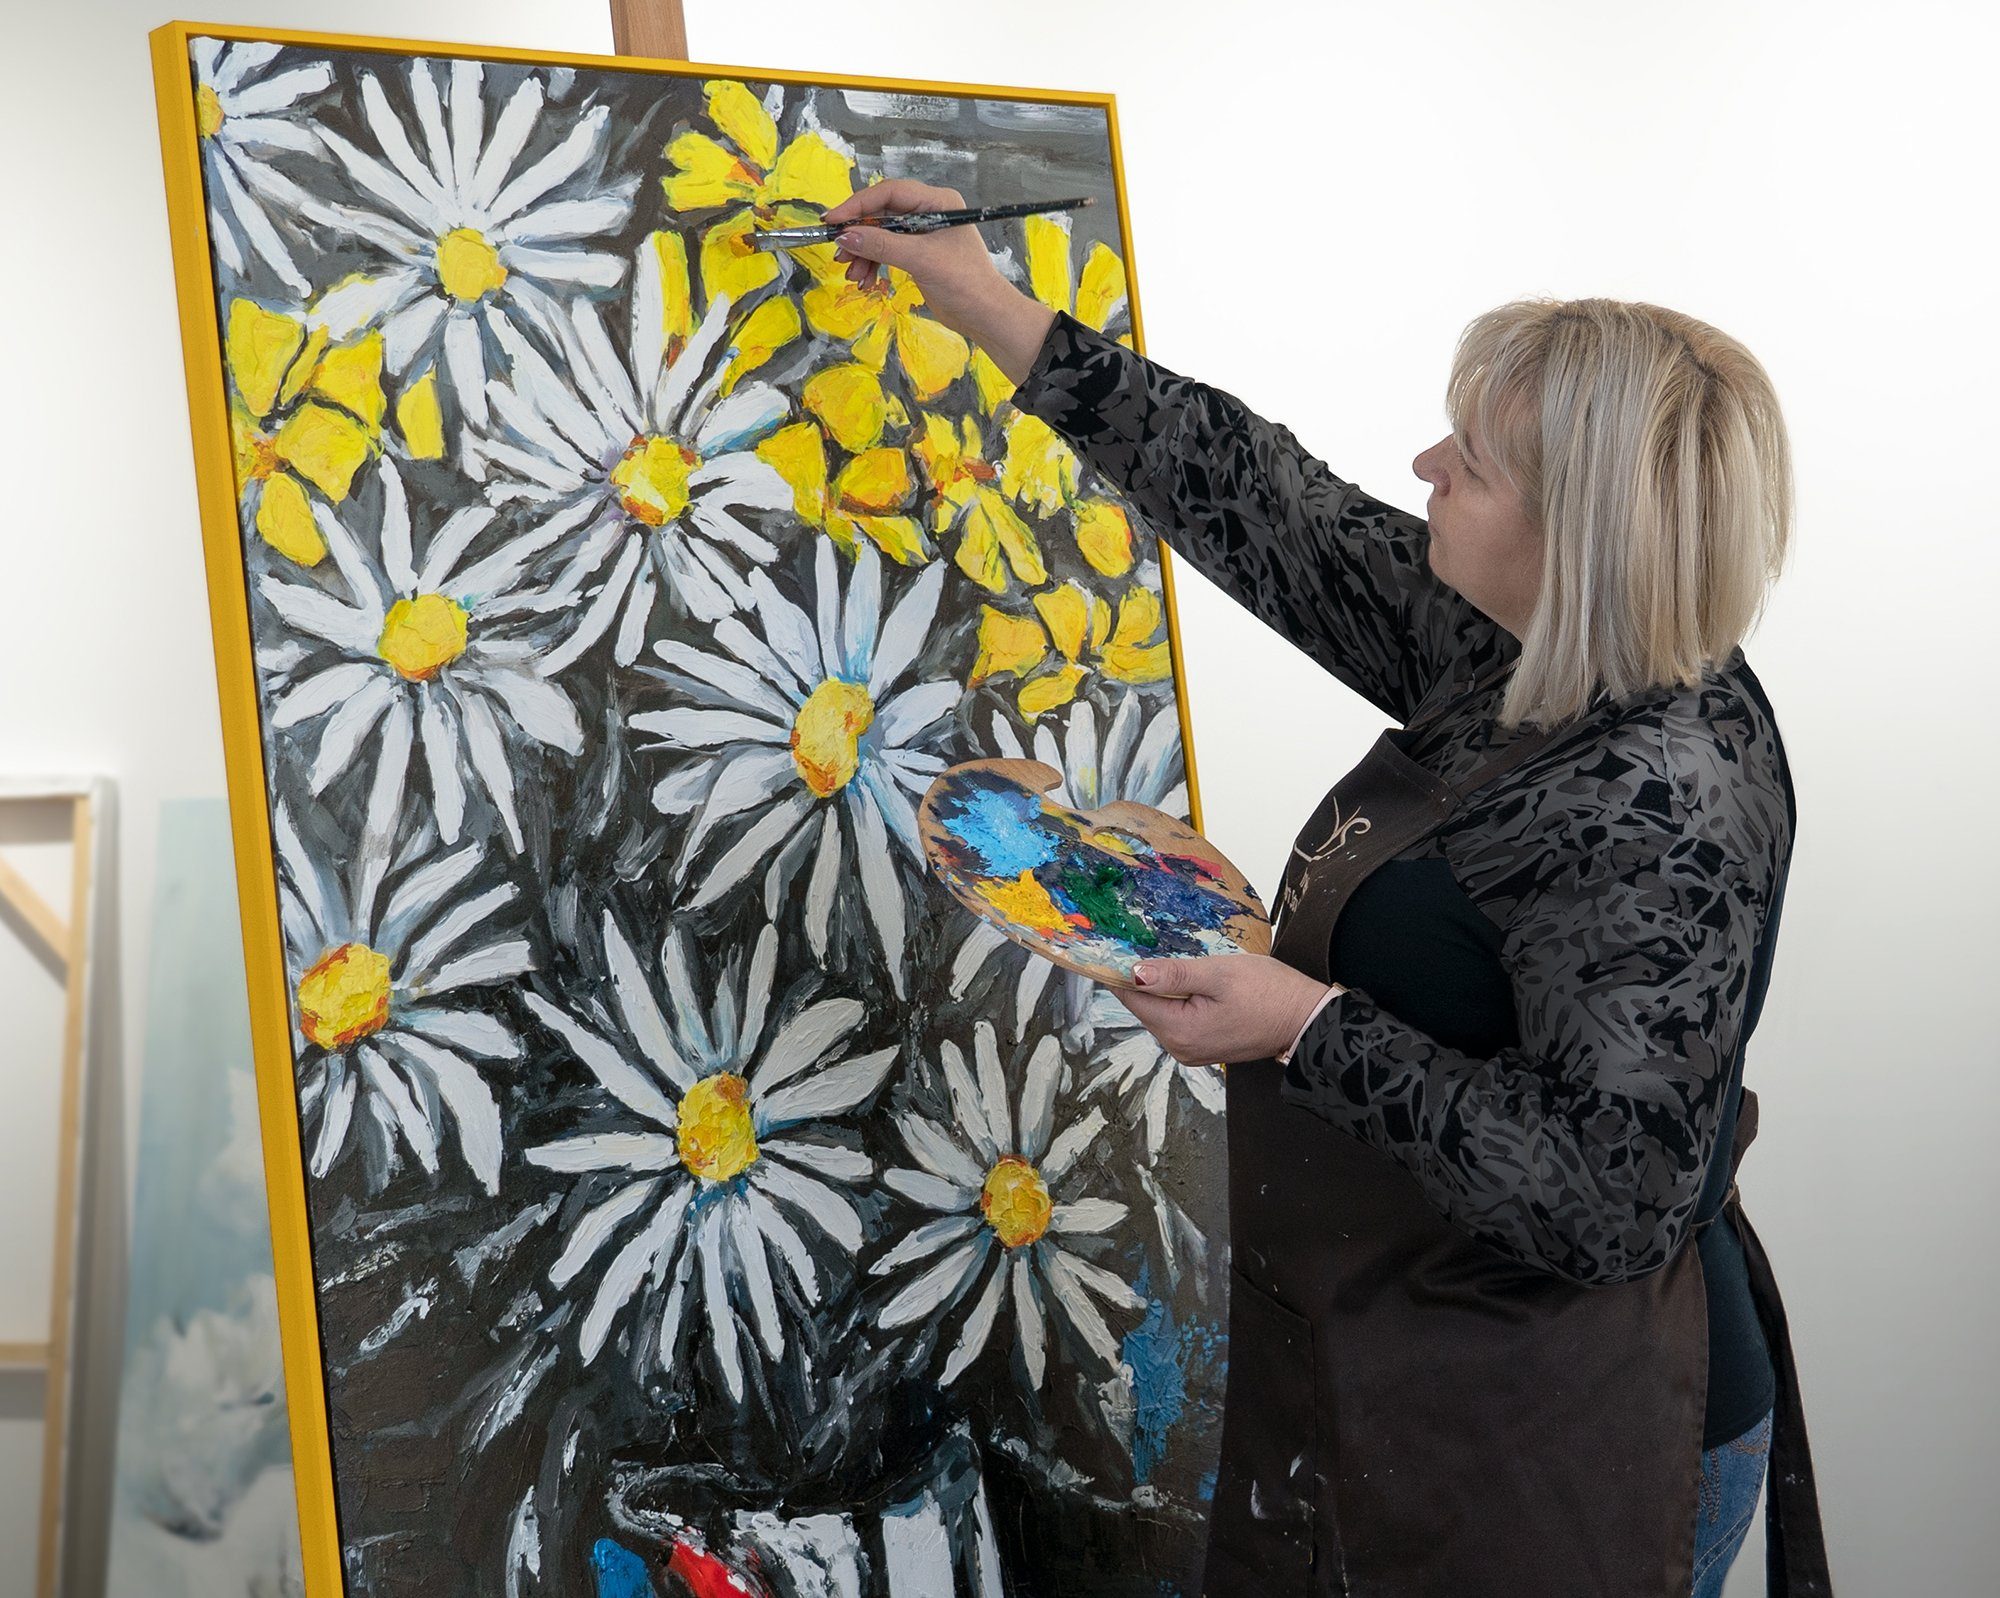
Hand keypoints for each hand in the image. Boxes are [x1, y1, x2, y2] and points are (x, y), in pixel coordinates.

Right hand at [822, 180, 1055, 382]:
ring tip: (851, 275)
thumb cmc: (963, 282)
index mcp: (937, 201)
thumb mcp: (921, 260)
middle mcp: (929, 211)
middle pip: (882, 214)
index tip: (833, 221)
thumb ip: (882, 246)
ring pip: (881, 235)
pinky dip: (873, 264)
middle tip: (838, 253)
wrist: (986, 316)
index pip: (889, 193)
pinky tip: (863, 280)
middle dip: (859, 234)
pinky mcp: (918, 254)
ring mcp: (923, 233)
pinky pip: (887, 252)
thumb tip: (845, 237)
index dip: (858, 205)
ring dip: (863, 254)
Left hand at [1118, 955, 1337, 1066]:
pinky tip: (1190, 981)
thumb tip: (1134, 973)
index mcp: (1179, 1031)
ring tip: (1173, 960)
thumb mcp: (1219, 974)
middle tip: (1146, 944)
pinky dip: (1178, 999)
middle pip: (1146, 1006)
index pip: (1133, 998)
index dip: (1122, 971)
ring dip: (1163, 988)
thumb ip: (1174, 974)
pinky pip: (1179, 1019)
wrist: (1307, 1019)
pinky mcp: (1204, 1046)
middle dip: (1144, 978)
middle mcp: (1180, 1048)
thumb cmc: (1269, 992)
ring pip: (1162, 1012)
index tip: (1116, 945)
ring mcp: (1192, 1051)